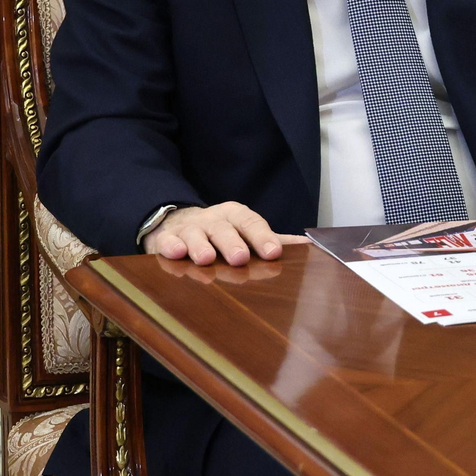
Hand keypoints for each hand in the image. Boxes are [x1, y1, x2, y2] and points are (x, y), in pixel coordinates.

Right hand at [141, 202, 306, 265]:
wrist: (179, 224)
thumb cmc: (222, 233)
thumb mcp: (247, 233)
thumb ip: (273, 240)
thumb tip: (309, 246)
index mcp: (237, 217)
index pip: (252, 224)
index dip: (263, 237)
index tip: (273, 253)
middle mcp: (214, 220)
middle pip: (224, 229)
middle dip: (232, 242)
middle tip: (240, 258)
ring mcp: (189, 229)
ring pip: (195, 235)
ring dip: (200, 246)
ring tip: (206, 259)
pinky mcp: (166, 239)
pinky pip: (167, 241)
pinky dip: (171, 246)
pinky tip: (175, 253)